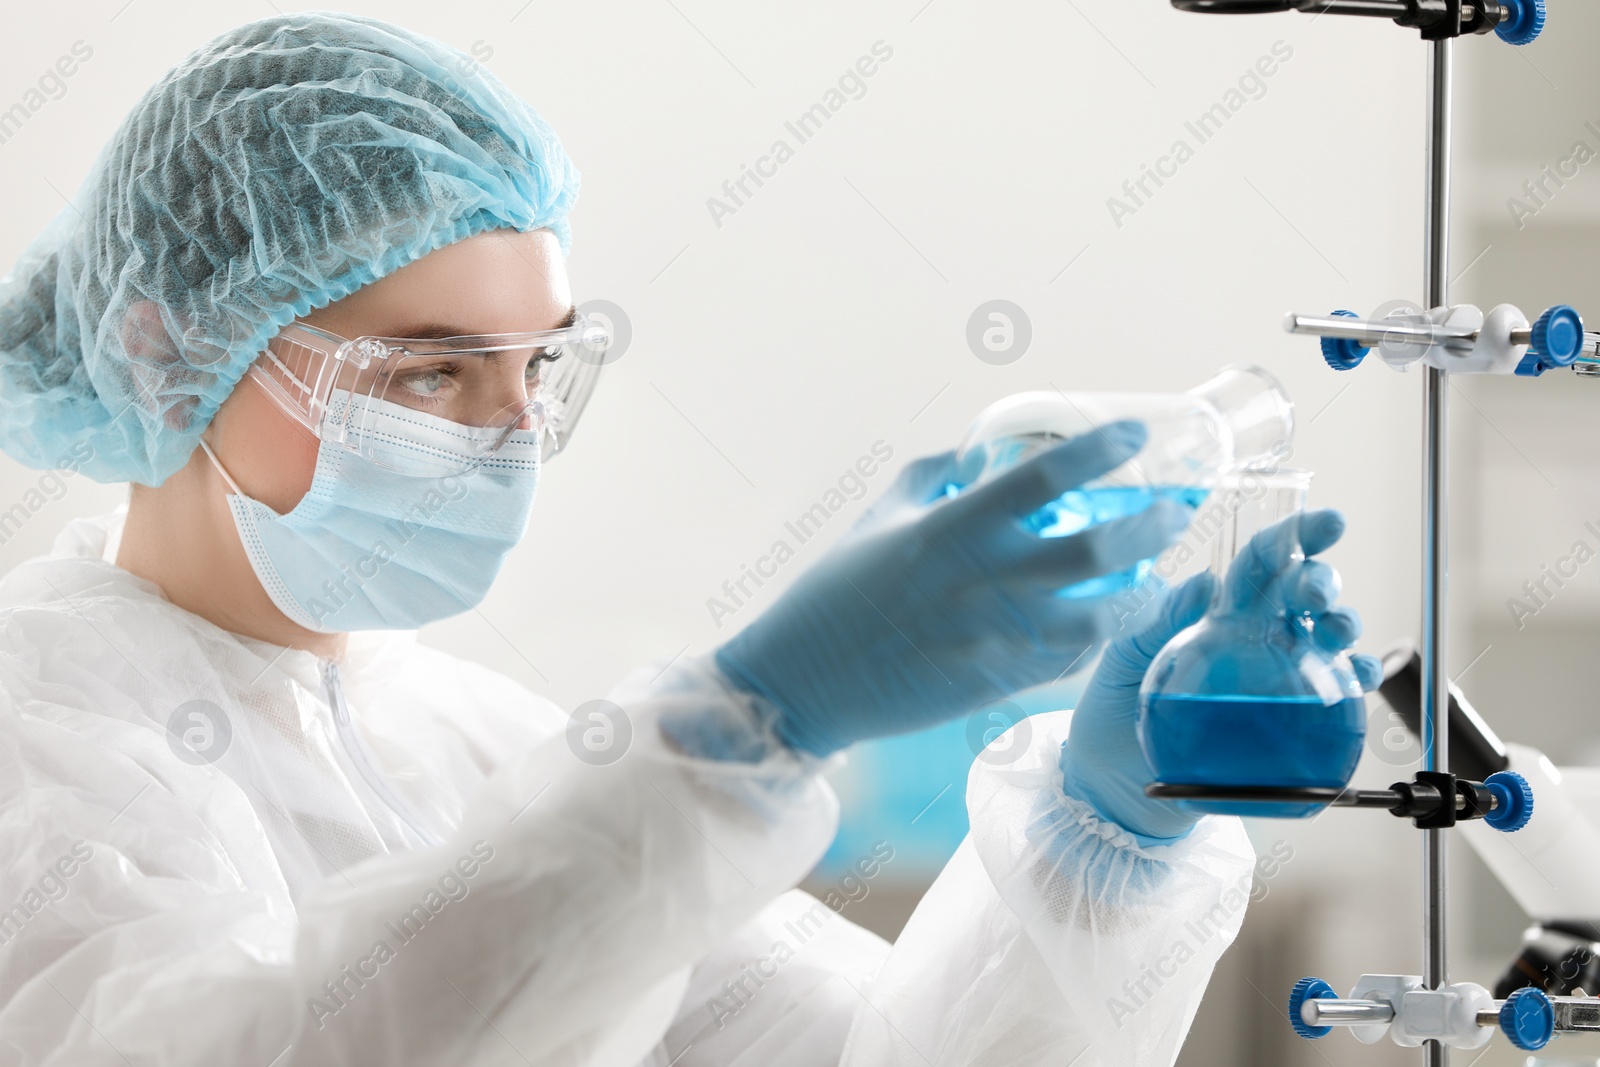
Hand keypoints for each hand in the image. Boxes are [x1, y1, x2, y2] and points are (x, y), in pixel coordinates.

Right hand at [715, 421, 1192, 756]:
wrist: (807, 681)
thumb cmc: (836, 593)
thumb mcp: (880, 516)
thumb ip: (934, 475)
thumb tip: (980, 452)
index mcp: (954, 525)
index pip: (1048, 475)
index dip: (1103, 449)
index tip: (1136, 438)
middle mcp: (986, 578)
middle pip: (1101, 546)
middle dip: (1152, 524)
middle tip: (1172, 511)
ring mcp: (999, 636)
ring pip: (1103, 612)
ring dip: (1137, 590)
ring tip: (1151, 574)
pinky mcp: (1000, 682)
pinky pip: (1073, 657)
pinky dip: (1097, 634)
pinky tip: (1103, 617)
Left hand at [1058, 509, 1382, 840]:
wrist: (1111, 784)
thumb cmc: (1111, 710)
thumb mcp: (1120, 658)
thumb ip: (1156, 621)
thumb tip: (1203, 584)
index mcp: (1214, 612)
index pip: (1260, 563)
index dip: (1295, 537)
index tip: (1327, 524)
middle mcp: (1254, 637)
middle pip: (1302, 594)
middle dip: (1321, 580)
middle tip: (1316, 593)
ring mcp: (1276, 676)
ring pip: (1328, 635)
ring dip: (1345, 624)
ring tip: (1337, 631)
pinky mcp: (1289, 722)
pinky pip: (1336, 694)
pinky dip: (1358, 680)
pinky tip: (1361, 676)